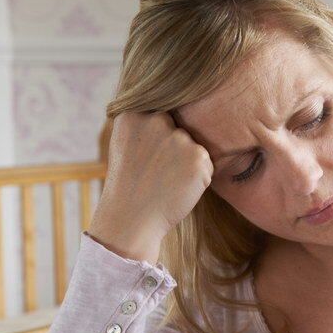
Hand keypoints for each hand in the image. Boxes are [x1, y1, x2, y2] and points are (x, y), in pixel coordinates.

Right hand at [88, 112, 212, 262]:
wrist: (131, 218)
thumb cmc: (129, 184)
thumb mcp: (126, 144)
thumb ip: (145, 124)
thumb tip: (172, 114)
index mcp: (133, 113)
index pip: (161, 113)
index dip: (158, 137)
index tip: (149, 156)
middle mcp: (157, 120)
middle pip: (180, 127)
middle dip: (175, 147)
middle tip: (157, 172)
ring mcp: (178, 138)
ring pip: (195, 146)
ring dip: (187, 163)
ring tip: (165, 181)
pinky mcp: (198, 156)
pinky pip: (207, 163)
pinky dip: (198, 178)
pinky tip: (177, 188)